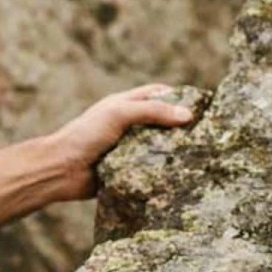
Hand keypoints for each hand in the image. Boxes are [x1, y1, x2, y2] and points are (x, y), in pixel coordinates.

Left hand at [47, 82, 196, 201]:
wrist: (60, 170)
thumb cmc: (85, 135)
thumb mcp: (119, 114)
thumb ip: (152, 111)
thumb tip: (188, 116)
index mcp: (125, 106)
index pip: (159, 96)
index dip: (180, 98)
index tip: (206, 105)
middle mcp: (128, 126)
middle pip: (163, 123)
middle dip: (183, 128)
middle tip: (211, 135)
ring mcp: (128, 149)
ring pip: (159, 148)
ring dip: (176, 152)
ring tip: (205, 156)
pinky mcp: (127, 171)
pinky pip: (150, 170)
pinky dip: (164, 172)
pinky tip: (185, 176)